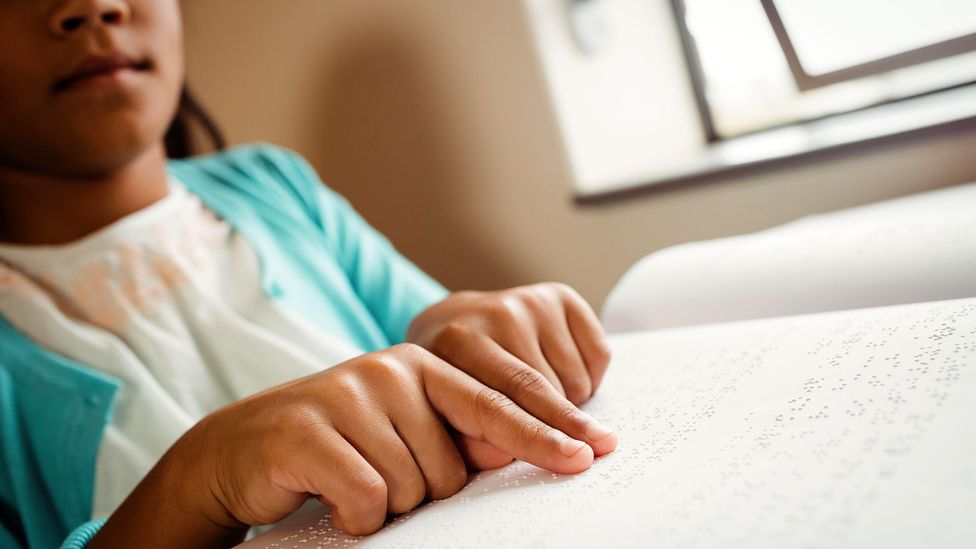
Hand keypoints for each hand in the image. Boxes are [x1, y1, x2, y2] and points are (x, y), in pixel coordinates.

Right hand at [92, 344, 608, 545]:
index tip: (591, 455)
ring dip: (387, 505)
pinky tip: (331, 498)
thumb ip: (456, 434)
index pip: (498, 402)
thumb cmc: (337, 444)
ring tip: (350, 481)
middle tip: (379, 474)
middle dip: (425, 492)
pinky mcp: (310, 430)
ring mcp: (349, 395)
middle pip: (453, 469)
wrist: (241, 450)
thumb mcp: (402, 432)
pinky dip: (355, 516)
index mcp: (423, 366)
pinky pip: (368, 499)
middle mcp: (391, 371)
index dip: (546, 432)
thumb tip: (517, 449)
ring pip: (412, 489)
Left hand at [407, 283, 615, 468]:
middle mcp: (495, 314)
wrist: (452, 323)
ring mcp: (529, 301)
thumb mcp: (440, 408)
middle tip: (595, 452)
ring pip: (574, 378)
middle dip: (571, 428)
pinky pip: (598, 354)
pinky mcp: (558, 296)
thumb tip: (505, 456)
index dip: (539, 437)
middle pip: (546, 387)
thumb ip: (465, 439)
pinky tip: (561, 375)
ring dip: (570, 403)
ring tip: (543, 402)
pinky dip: (589, 377)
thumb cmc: (449, 378)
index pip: (502, 403)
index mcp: (456, 342)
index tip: (575, 460)